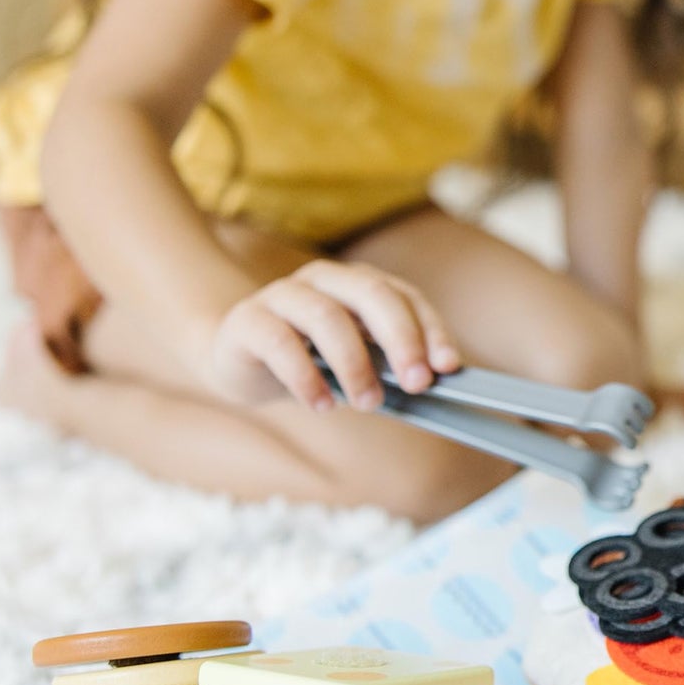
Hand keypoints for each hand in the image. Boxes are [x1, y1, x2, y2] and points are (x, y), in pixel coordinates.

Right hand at [206, 259, 460, 410]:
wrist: (235, 359)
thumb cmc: (308, 360)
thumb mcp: (355, 360)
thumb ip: (389, 364)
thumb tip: (433, 384)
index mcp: (356, 283)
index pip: (404, 296)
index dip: (430, 329)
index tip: (448, 367)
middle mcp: (323, 280)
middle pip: (372, 294)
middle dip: (402, 339)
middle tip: (416, 383)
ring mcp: (282, 295)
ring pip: (328, 317)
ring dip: (355, 364)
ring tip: (368, 403)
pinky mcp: (248, 320)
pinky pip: (281, 343)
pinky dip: (307, 377)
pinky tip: (321, 404)